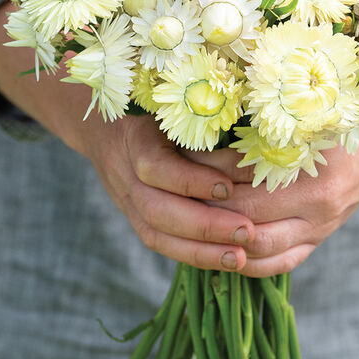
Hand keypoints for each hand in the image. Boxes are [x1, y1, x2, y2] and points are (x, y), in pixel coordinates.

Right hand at [0, 1, 256, 271]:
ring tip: (241, 256)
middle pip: (157, 208)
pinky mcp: (135, 216)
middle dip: (204, 224)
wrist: (102, 124)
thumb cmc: (152, 104)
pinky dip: (193, 255)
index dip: (190, 181)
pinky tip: (226, 260)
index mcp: (134, 137)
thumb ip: (200, 110)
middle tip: (248, 231)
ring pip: (157, 233)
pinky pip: (160, 243)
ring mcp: (127, 199)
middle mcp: (125, 172)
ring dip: (201, 249)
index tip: (228, 187)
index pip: (156, 167)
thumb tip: (256, 123)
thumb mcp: (168, 98)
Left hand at [182, 0, 358, 276]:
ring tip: (189, 220)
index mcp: (317, 173)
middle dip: (207, 213)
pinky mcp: (323, 234)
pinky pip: (283, 262)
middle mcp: (322, 208)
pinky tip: (222, 247)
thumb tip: (213, 108)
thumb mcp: (312, 100)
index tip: (177, 159)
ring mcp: (325, 226)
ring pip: (263, 253)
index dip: (205, 178)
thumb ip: (270, 112)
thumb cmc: (351, 100)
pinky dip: (250, 261)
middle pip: (248, 225)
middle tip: (173, 193)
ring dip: (223, 241)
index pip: (244, 188)